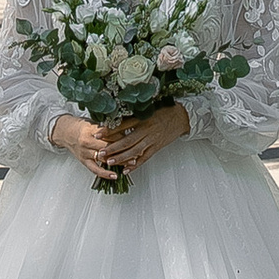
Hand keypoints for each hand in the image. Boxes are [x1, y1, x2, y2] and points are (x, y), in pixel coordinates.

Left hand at [52, 100, 190, 181]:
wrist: (181, 117)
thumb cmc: (163, 111)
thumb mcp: (147, 109)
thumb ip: (133, 115)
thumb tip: (115, 119)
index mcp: (143, 118)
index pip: (122, 125)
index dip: (109, 130)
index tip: (97, 133)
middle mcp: (146, 130)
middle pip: (127, 140)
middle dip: (112, 147)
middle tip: (100, 152)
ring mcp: (152, 140)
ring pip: (134, 151)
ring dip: (121, 158)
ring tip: (109, 162)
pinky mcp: (156, 147)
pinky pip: (145, 158)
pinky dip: (135, 165)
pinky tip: (126, 170)